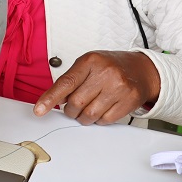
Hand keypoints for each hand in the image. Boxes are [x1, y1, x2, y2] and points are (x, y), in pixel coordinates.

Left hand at [33, 51, 160, 124]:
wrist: (141, 69)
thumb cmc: (110, 66)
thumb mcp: (88, 64)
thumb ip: (71, 80)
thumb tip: (54, 100)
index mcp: (90, 61)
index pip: (66, 83)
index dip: (50, 98)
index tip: (39, 110)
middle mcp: (105, 73)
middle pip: (76, 103)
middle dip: (70, 110)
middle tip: (73, 108)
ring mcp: (119, 87)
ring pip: (90, 115)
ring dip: (83, 118)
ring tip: (87, 109)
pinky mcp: (129, 101)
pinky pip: (105, 120)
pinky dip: (98, 120)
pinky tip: (101, 110)